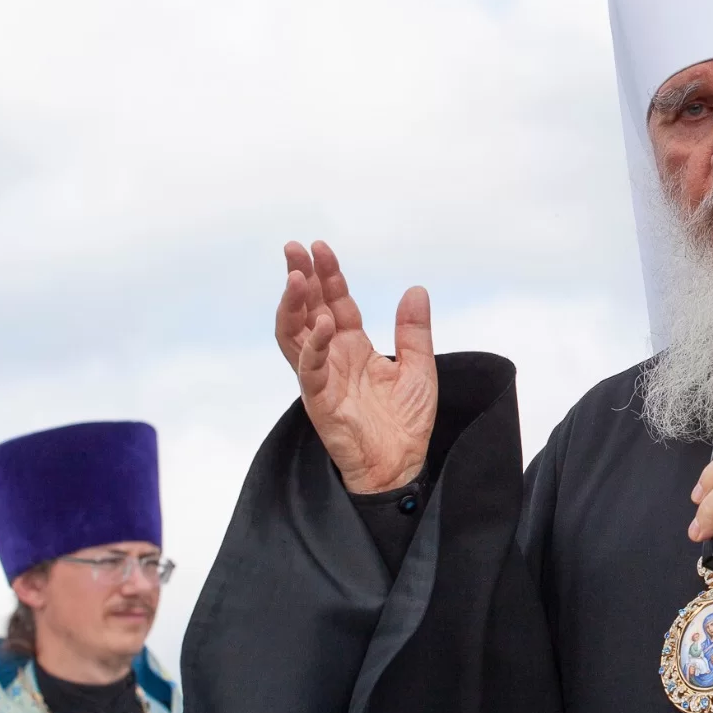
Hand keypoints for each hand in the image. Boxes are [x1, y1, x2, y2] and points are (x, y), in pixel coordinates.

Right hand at [275, 240, 436, 492]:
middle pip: (308, 310)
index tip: (321, 246)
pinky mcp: (319, 400)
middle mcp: (332, 357)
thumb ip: (414, 331)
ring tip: (297, 277)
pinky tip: (322, 323)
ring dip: (293, 305)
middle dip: (300, 277)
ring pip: (294, 335)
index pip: (335, 302)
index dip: (329, 275)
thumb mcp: (419, 368)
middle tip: (293, 248)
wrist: (402, 466)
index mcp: (353, 346)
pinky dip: (313, 345)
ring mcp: (322, 377)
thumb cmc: (405, 423)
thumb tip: (415, 289)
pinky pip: (309, 369)